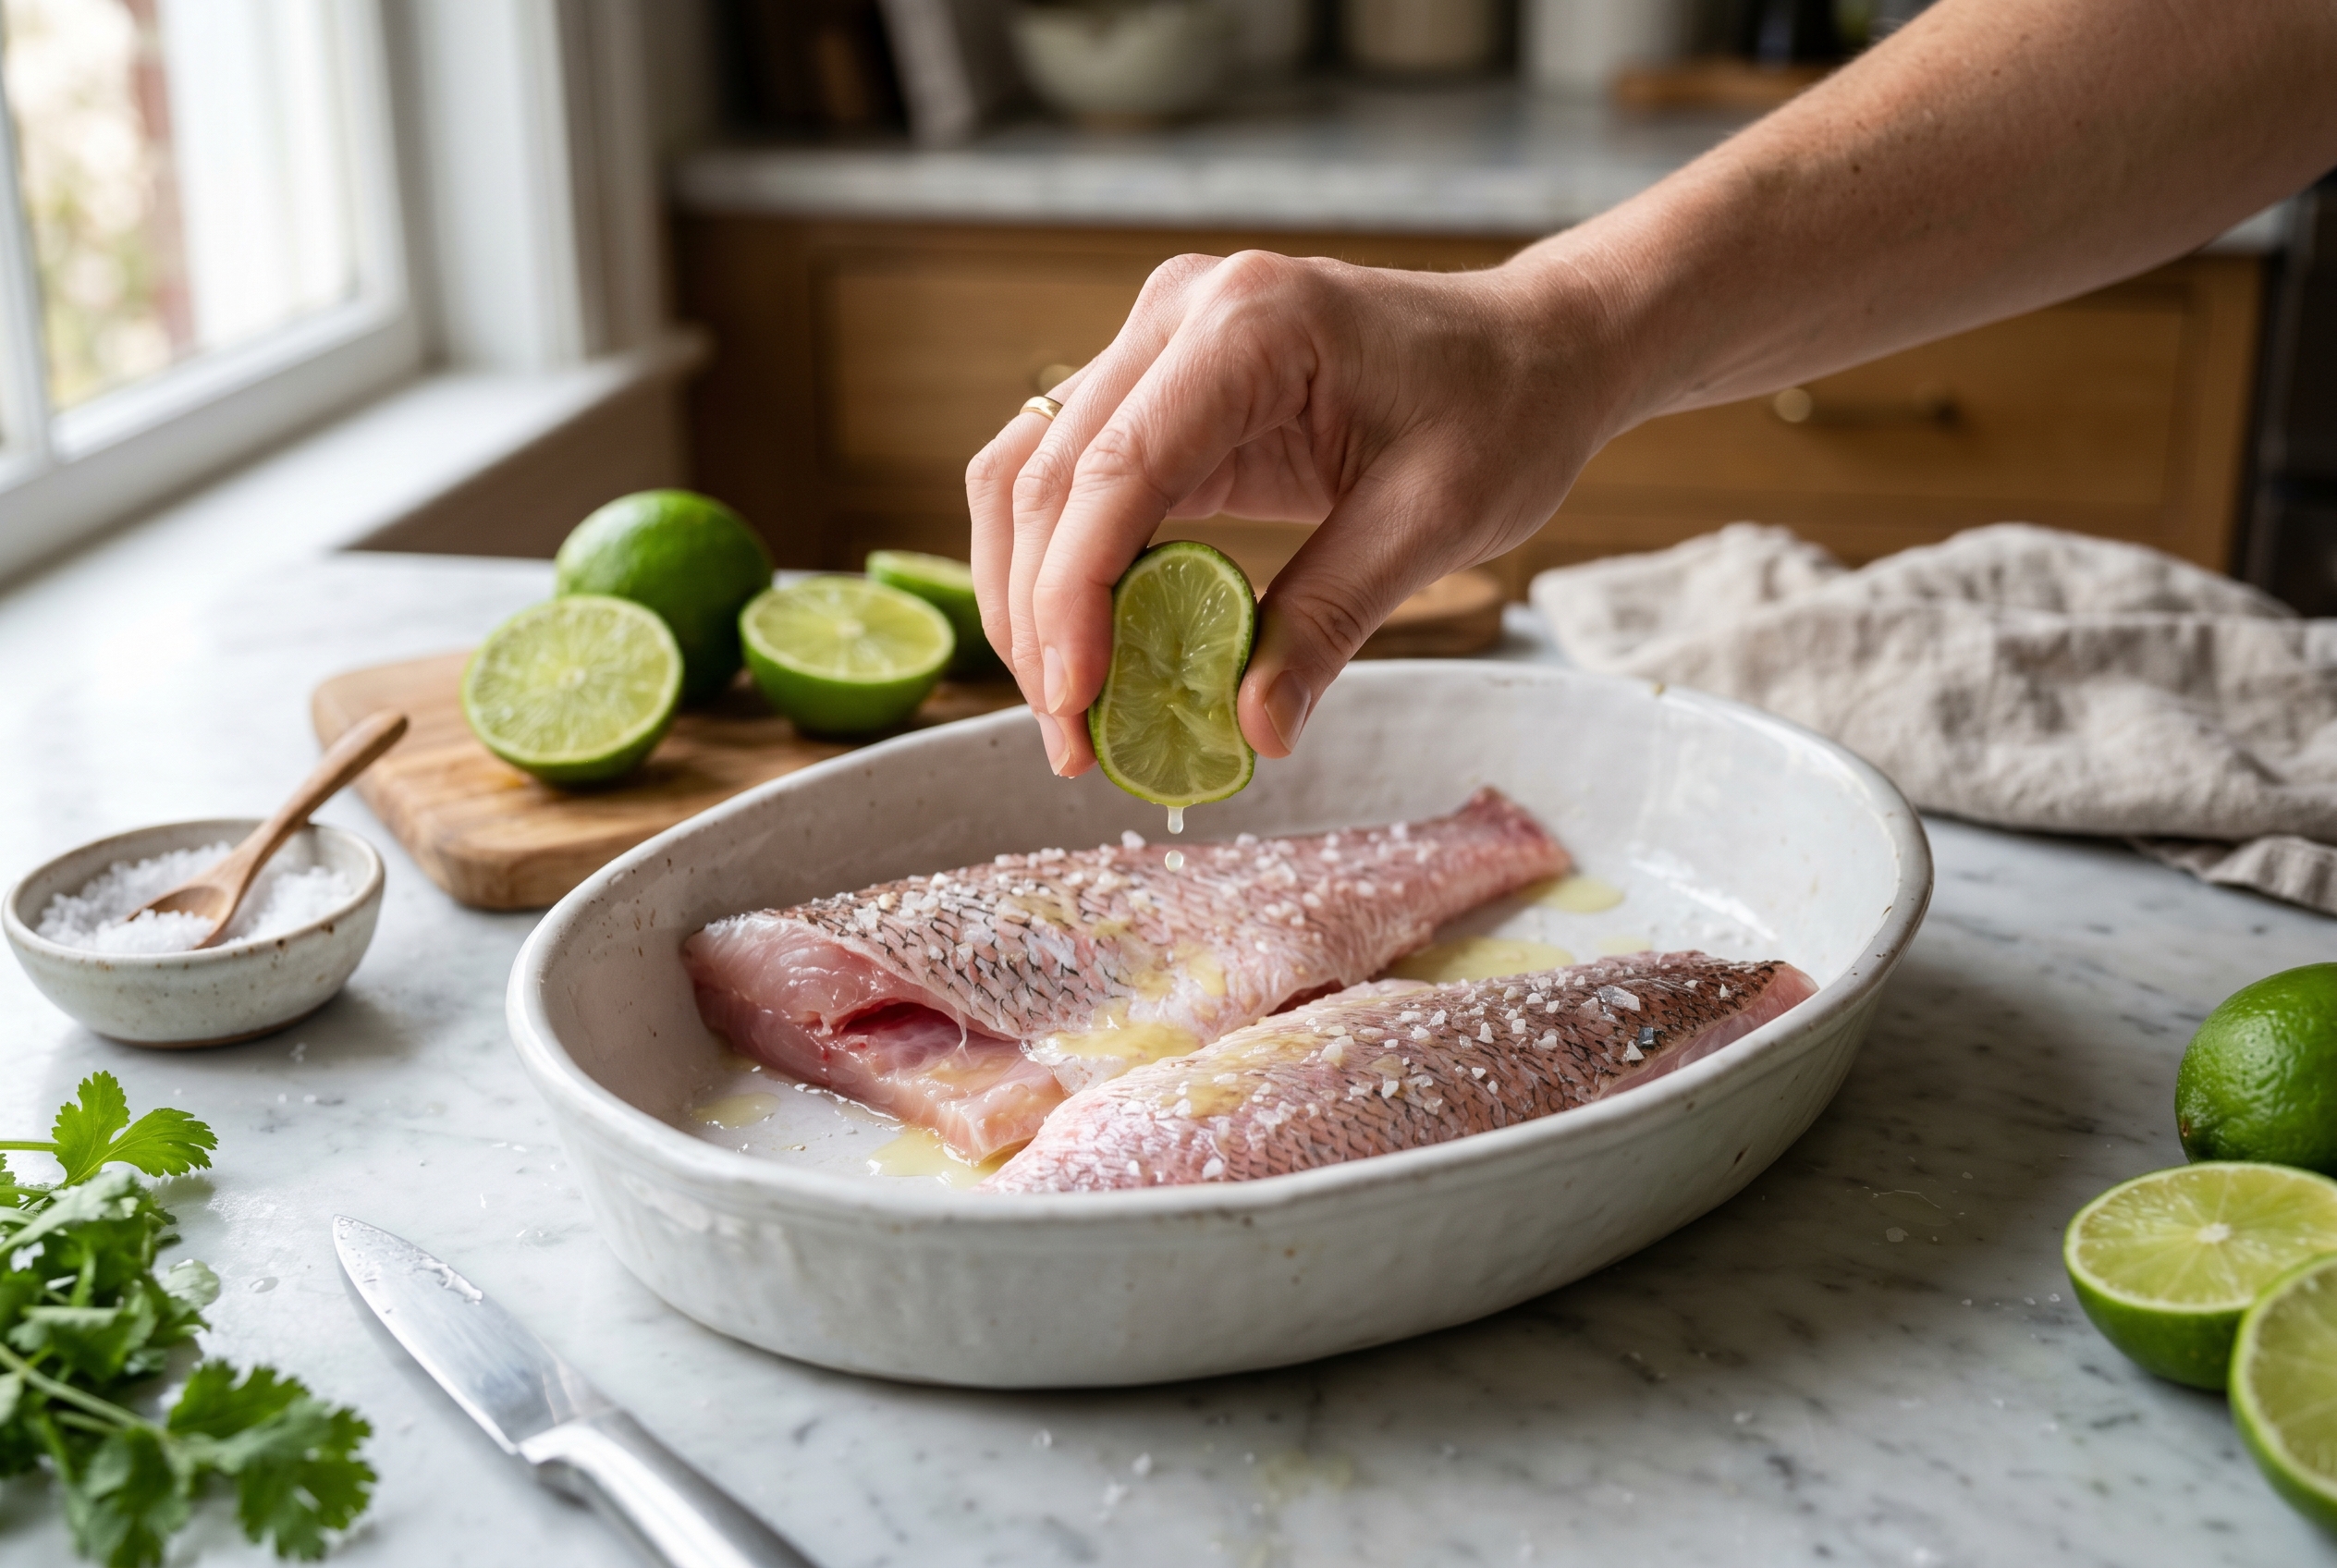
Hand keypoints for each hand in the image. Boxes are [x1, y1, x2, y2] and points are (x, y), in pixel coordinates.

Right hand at [964, 247, 1628, 776]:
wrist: (1530, 349)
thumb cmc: (1501, 413)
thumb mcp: (1435, 522)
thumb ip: (1332, 618)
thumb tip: (1255, 732)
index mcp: (1250, 323)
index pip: (1117, 467)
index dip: (1073, 593)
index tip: (1074, 700)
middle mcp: (1179, 312)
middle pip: (1046, 473)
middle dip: (1038, 615)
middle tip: (1070, 738)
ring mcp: (1156, 341)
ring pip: (1030, 474)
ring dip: (1028, 596)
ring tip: (1068, 709)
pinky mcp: (1157, 385)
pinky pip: (1072, 479)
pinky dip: (1064, 569)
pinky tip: (1089, 651)